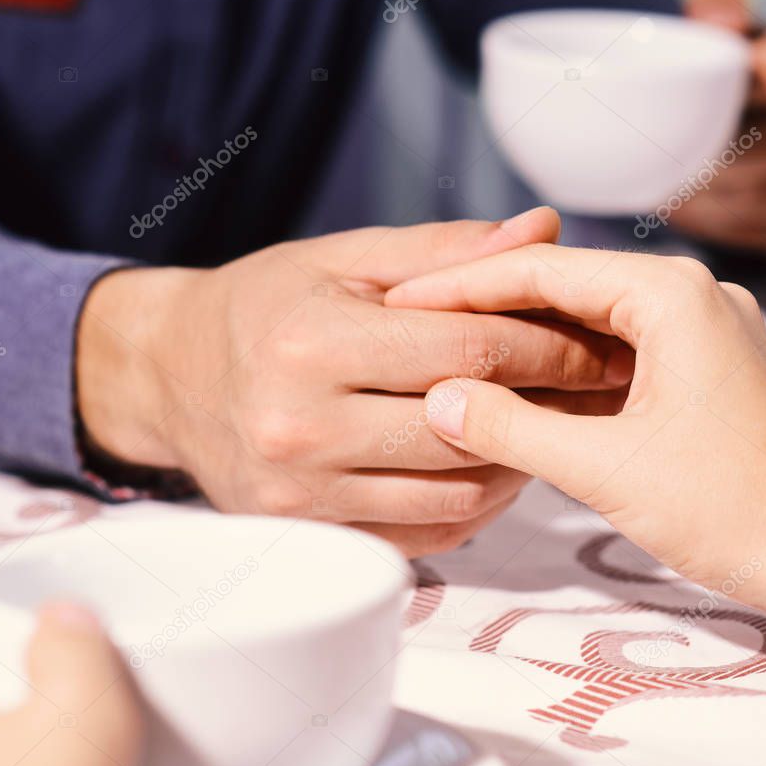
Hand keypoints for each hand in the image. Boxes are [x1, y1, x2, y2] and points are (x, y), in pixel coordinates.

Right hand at [77, 210, 632, 556]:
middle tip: (593, 391)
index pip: (466, 351)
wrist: (172, 378)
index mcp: (312, 343)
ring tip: (548, 427)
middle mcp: (300, 426)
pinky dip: (474, 505)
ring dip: (519, 463)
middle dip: (547, 406)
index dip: (546, 348)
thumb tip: (543, 230)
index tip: (593, 344)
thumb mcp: (342, 259)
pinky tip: (491, 468)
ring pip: (454, 493)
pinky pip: (423, 534)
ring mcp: (301, 494)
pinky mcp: (307, 534)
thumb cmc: (264, 305)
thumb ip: (444, 251)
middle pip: (466, 428)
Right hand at [388, 244, 765, 658]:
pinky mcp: (697, 369)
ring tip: (448, 357)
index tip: (401, 300)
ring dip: (520, 342)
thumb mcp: (604, 469)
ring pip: (584, 323)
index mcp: (671, 295)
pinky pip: (610, 354)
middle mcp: (688, 297)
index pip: (540, 270)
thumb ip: (510, 427)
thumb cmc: (732, 510)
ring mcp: (697, 332)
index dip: (461, 285)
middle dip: (486, 309)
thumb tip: (437, 400)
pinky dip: (558, 371)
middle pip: (562, 288)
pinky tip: (510, 391)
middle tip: (414, 327)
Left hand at [671, 0, 765, 263]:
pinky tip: (699, 212)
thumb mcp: (737, 43)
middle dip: (713, 163)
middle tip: (665, 167)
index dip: (728, 97)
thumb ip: (721, 15)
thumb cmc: (747, 91)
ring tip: (672, 191)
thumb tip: (713, 16)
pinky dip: (727, 229)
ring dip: (712, 201)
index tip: (685, 110)